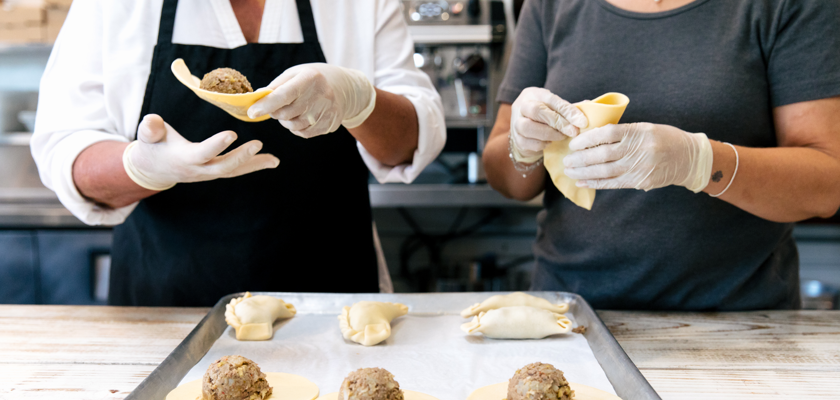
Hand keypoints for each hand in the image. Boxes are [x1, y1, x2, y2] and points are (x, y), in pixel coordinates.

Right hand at [124, 114, 279, 190]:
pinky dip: (253, 166)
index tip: (232, 134)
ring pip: (234, 171)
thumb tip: (152, 121)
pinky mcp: (215, 172)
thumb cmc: (152, 146)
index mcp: (184, 159)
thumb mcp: (146, 136)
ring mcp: (208, 174)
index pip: (203, 153)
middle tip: (258, 144)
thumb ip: (149, 128)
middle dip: (241, 157)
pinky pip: (236, 171)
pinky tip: (271, 161)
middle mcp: (199, 170)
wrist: (153, 168)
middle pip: (223, 167)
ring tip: (274, 160)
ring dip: (254, 165)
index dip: (217, 145)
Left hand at [247, 63, 375, 137]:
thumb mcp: (294, 74)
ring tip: (292, 110)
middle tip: (277, 105)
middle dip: (275, 112)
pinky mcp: (329, 125)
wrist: (342, 87)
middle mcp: (320, 95)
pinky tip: (302, 117)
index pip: (284, 95)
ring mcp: (326, 112)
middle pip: (286, 113)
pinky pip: (303, 133)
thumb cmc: (311, 79)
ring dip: (286, 121)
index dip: (266, 105)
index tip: (252, 112)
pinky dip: (297, 128)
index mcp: (309, 78)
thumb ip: (276, 87)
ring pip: (294, 126)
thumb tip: (256, 100)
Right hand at [509, 87, 587, 163]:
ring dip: (549, 134)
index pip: (551, 99)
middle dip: (558, 122)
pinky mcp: (516, 139)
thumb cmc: (546, 116)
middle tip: (573, 131)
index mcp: (533, 93)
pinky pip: (527, 143)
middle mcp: (521, 106)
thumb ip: (569, 108)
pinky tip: (550, 142)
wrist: (527, 131)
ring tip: (562, 137)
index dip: (568, 111)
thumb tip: (590, 107)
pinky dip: (542, 144)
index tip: (583, 122)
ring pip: (528, 127)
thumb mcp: (556, 108)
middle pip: (536, 110)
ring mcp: (515, 123)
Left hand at [563, 122, 712, 191]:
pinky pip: (613, 183)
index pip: (607, 133)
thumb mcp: (645, 128)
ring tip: (570, 172)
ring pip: (605, 171)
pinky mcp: (640, 181)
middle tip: (566, 160)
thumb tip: (592, 136)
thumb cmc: (663, 138)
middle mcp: (638, 149)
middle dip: (581, 158)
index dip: (587, 139)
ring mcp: (639, 167)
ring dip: (584, 173)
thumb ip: (622, 132)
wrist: (688, 157)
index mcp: (638, 131)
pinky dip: (596, 183)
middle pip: (603, 154)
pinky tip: (582, 183)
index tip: (574, 143)